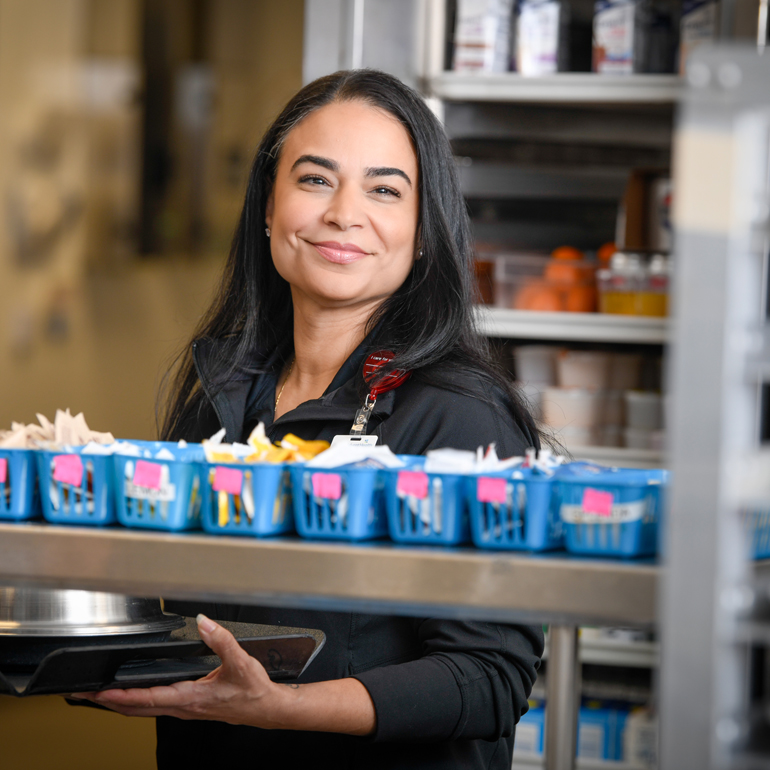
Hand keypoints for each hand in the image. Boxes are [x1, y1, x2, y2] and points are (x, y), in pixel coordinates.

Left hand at [71, 614, 289, 726]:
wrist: (267, 708)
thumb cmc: (254, 691)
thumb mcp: (239, 661)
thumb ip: (220, 639)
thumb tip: (203, 622)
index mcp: (190, 698)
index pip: (146, 699)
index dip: (120, 694)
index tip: (99, 690)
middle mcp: (183, 708)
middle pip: (135, 709)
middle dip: (108, 702)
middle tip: (85, 695)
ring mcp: (184, 710)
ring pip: (142, 711)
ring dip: (119, 704)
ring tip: (100, 695)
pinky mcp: (188, 708)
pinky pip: (153, 708)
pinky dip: (135, 702)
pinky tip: (132, 695)